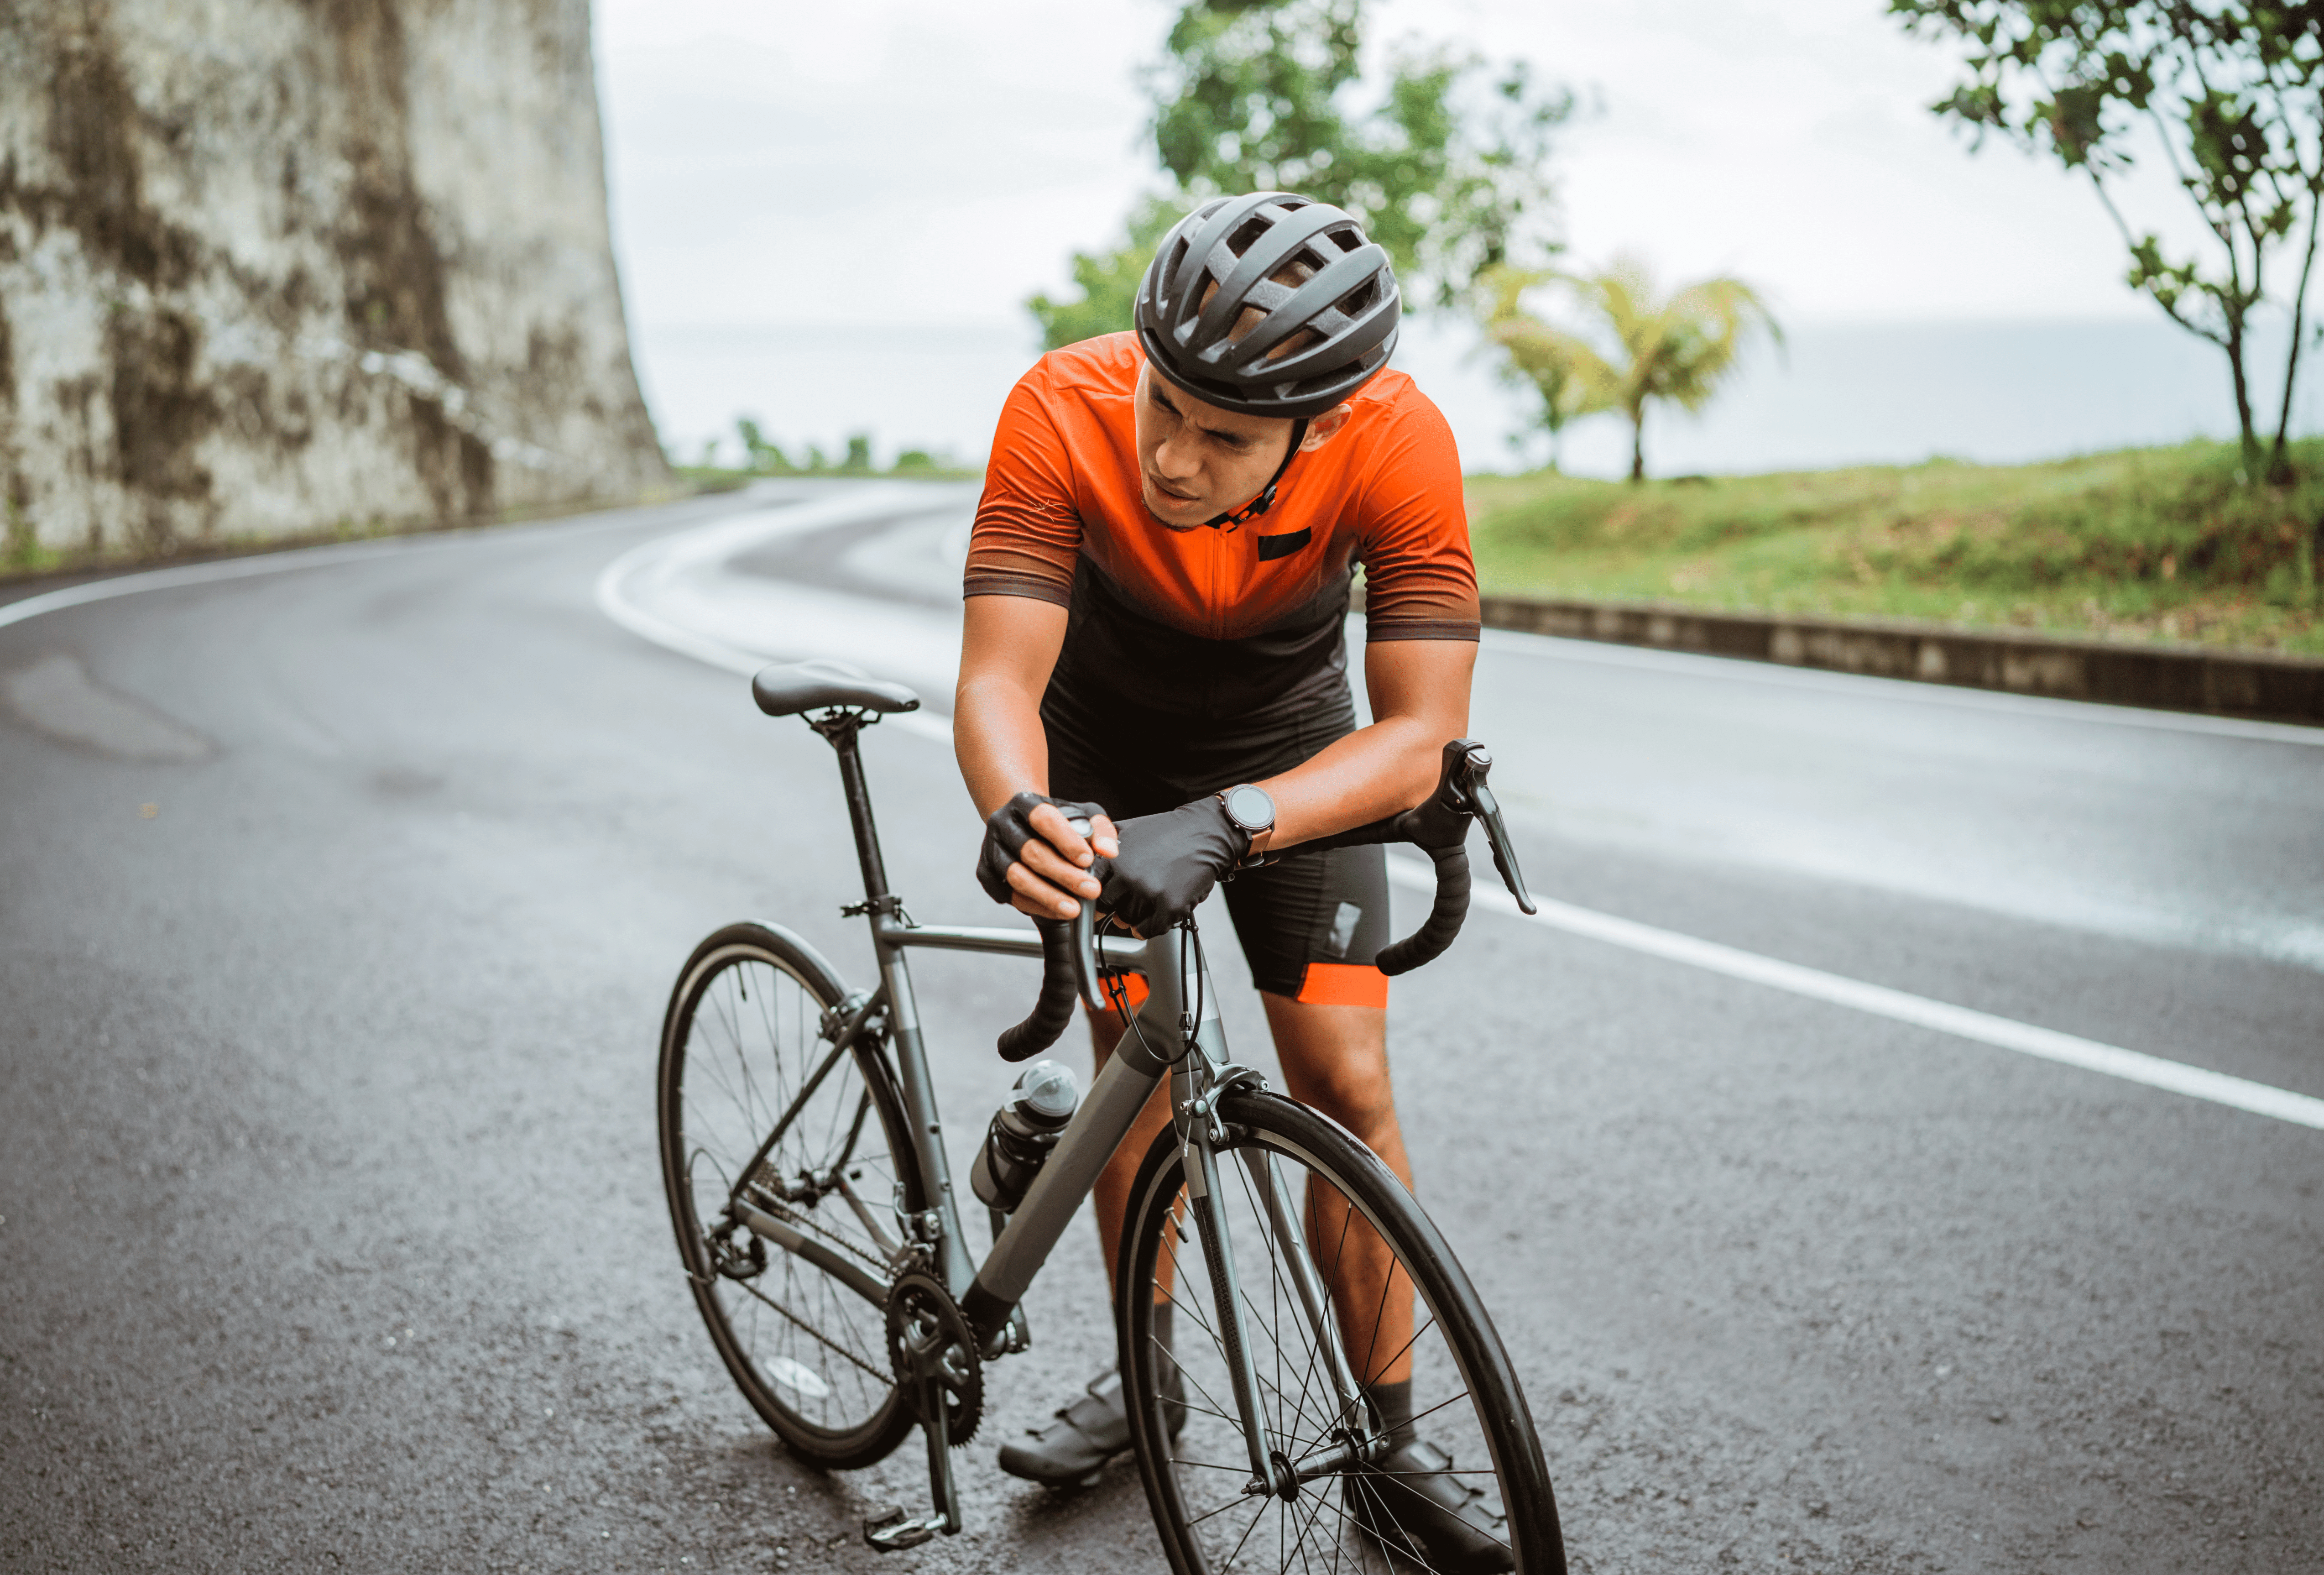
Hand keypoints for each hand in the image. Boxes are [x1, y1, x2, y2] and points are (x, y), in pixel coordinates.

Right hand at [976, 792, 1120, 919]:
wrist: (1021, 825)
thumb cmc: (1054, 822)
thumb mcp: (1082, 815)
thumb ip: (1099, 829)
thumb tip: (1108, 850)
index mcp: (1024, 803)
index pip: (1043, 818)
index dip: (1066, 840)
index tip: (1088, 859)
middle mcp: (1002, 824)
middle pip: (1030, 851)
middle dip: (1063, 874)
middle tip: (1090, 889)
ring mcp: (991, 849)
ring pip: (1016, 876)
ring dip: (1048, 896)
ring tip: (1074, 908)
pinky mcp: (986, 874)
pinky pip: (1010, 895)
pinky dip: (1035, 906)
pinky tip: (1056, 911)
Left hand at [1100, 797, 1249, 934]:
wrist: (1205, 833)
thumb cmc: (1167, 831)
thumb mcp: (1127, 829)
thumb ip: (1100, 843)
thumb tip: (1082, 862)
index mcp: (1115, 858)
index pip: (1090, 887)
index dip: (1091, 895)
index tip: (1095, 900)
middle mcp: (1129, 875)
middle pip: (1107, 906)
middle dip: (1112, 906)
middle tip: (1120, 904)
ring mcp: (1150, 892)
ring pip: (1127, 920)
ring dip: (1131, 918)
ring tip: (1140, 907)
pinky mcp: (1171, 905)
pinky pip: (1149, 929)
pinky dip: (1147, 929)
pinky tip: (1149, 922)